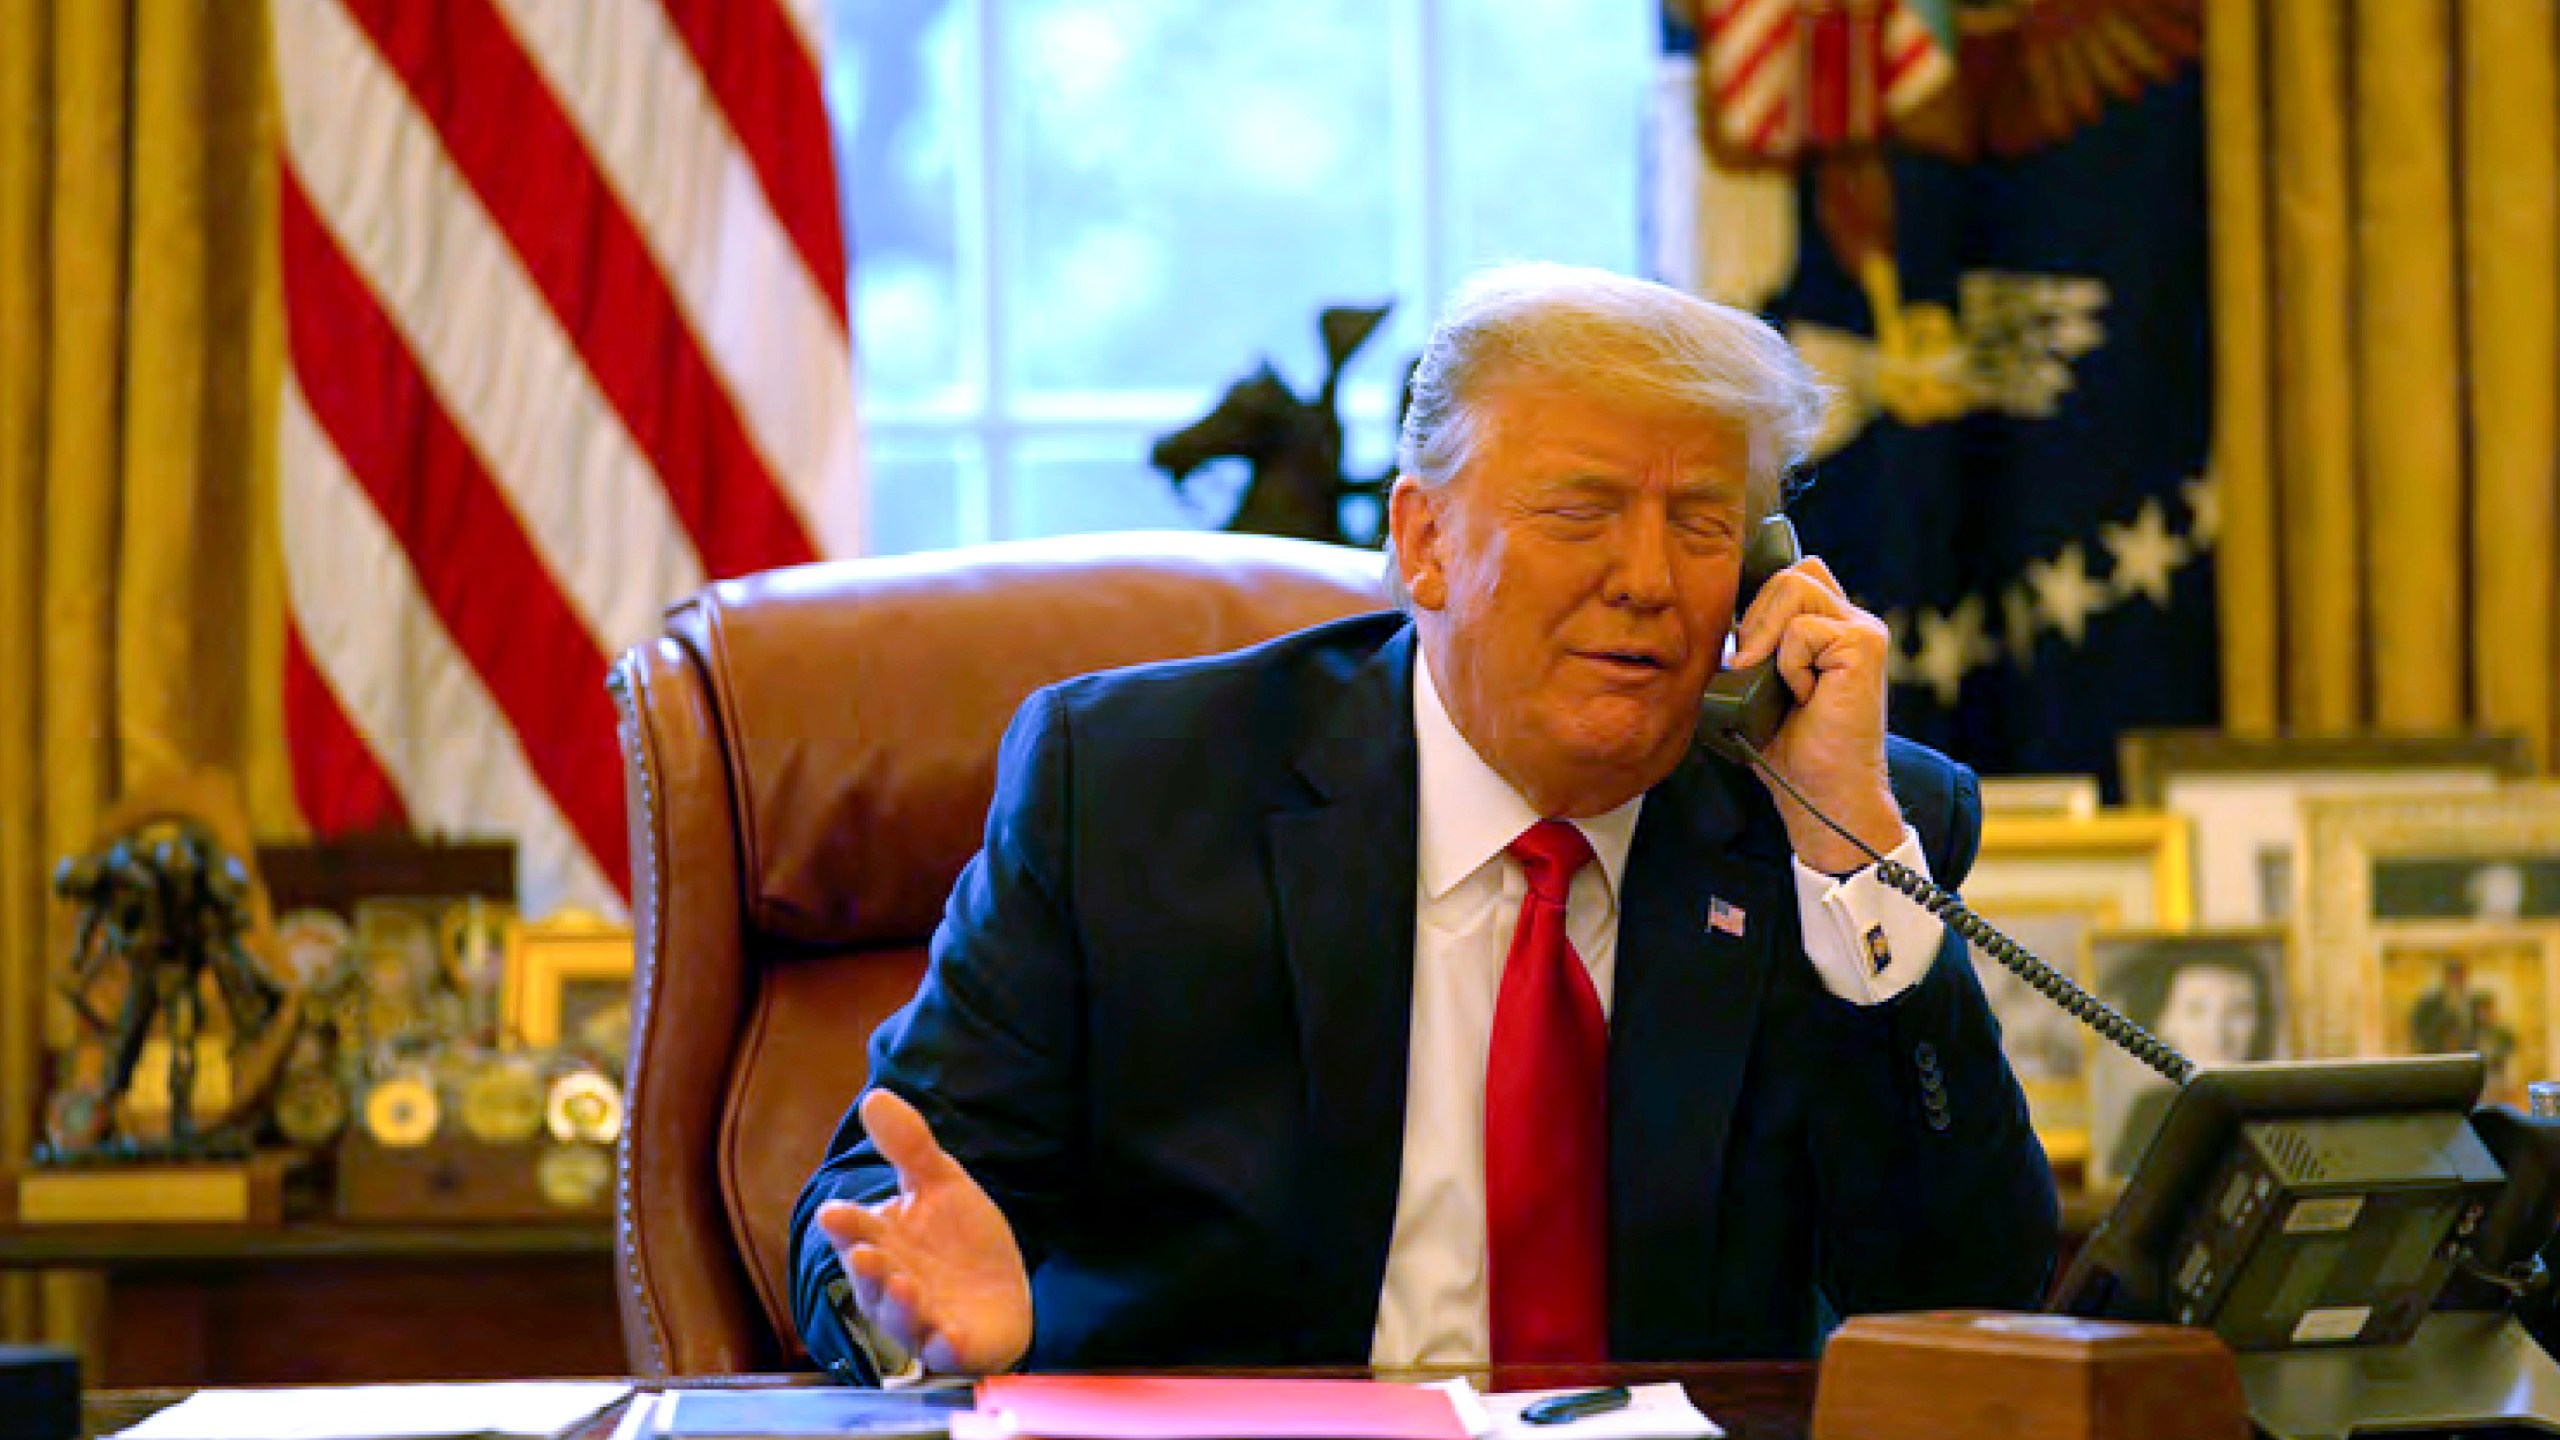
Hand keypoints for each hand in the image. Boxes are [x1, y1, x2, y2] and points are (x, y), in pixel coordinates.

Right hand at [814, 1089, 1031, 1375]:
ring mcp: (923, 1319)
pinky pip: (947, 1351)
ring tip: (902, 1284)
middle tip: (865, 1252)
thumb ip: (908, 1146)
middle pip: (872, 1279)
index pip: (856, 1232)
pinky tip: (950, 1337)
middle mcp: (893, 1285)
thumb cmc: (957, 1240)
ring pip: (902, 1317)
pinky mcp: (957, 1345)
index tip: (835, 1212)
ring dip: (899, 1304)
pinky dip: (946, 1346)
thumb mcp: (940, 1183)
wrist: (1001, 1292)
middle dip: (867, 1268)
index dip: (846, 1224)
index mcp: (882, 1242)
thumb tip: (874, 1096)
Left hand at [1724, 556, 1903, 872]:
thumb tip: (1714, 609)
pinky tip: (1805, 698)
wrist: (1821, 793)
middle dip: (1756, 620)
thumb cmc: (1787, 746)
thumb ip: (1751, 640)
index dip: (1760, 602)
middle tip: (1754, 671)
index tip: (1745, 651)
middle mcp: (1852, 619)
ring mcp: (1862, 630)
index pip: (1790, 573)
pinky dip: (1789, 666)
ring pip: (1794, 587)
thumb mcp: (1755, 682)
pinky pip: (1802, 630)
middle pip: (1788, 574)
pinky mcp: (1865, 645)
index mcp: (1830, 623)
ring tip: (1778, 684)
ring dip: (1768, 638)